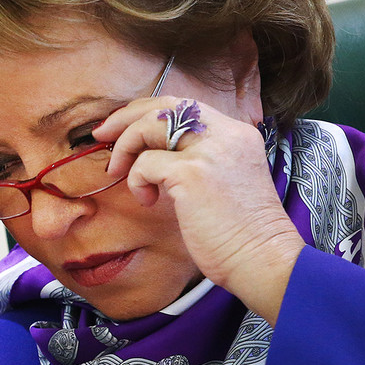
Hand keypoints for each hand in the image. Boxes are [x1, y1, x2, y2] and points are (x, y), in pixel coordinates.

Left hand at [92, 96, 304, 324]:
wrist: (262, 260)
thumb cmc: (241, 233)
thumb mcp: (228, 181)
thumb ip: (201, 159)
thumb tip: (155, 154)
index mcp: (237, 134)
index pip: (186, 106)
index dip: (149, 111)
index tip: (124, 126)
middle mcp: (226, 134)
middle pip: (166, 104)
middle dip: (126, 116)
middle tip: (102, 134)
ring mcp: (210, 151)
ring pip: (151, 124)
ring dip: (125, 146)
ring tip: (119, 172)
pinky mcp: (192, 173)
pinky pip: (145, 163)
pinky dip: (136, 179)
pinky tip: (147, 200)